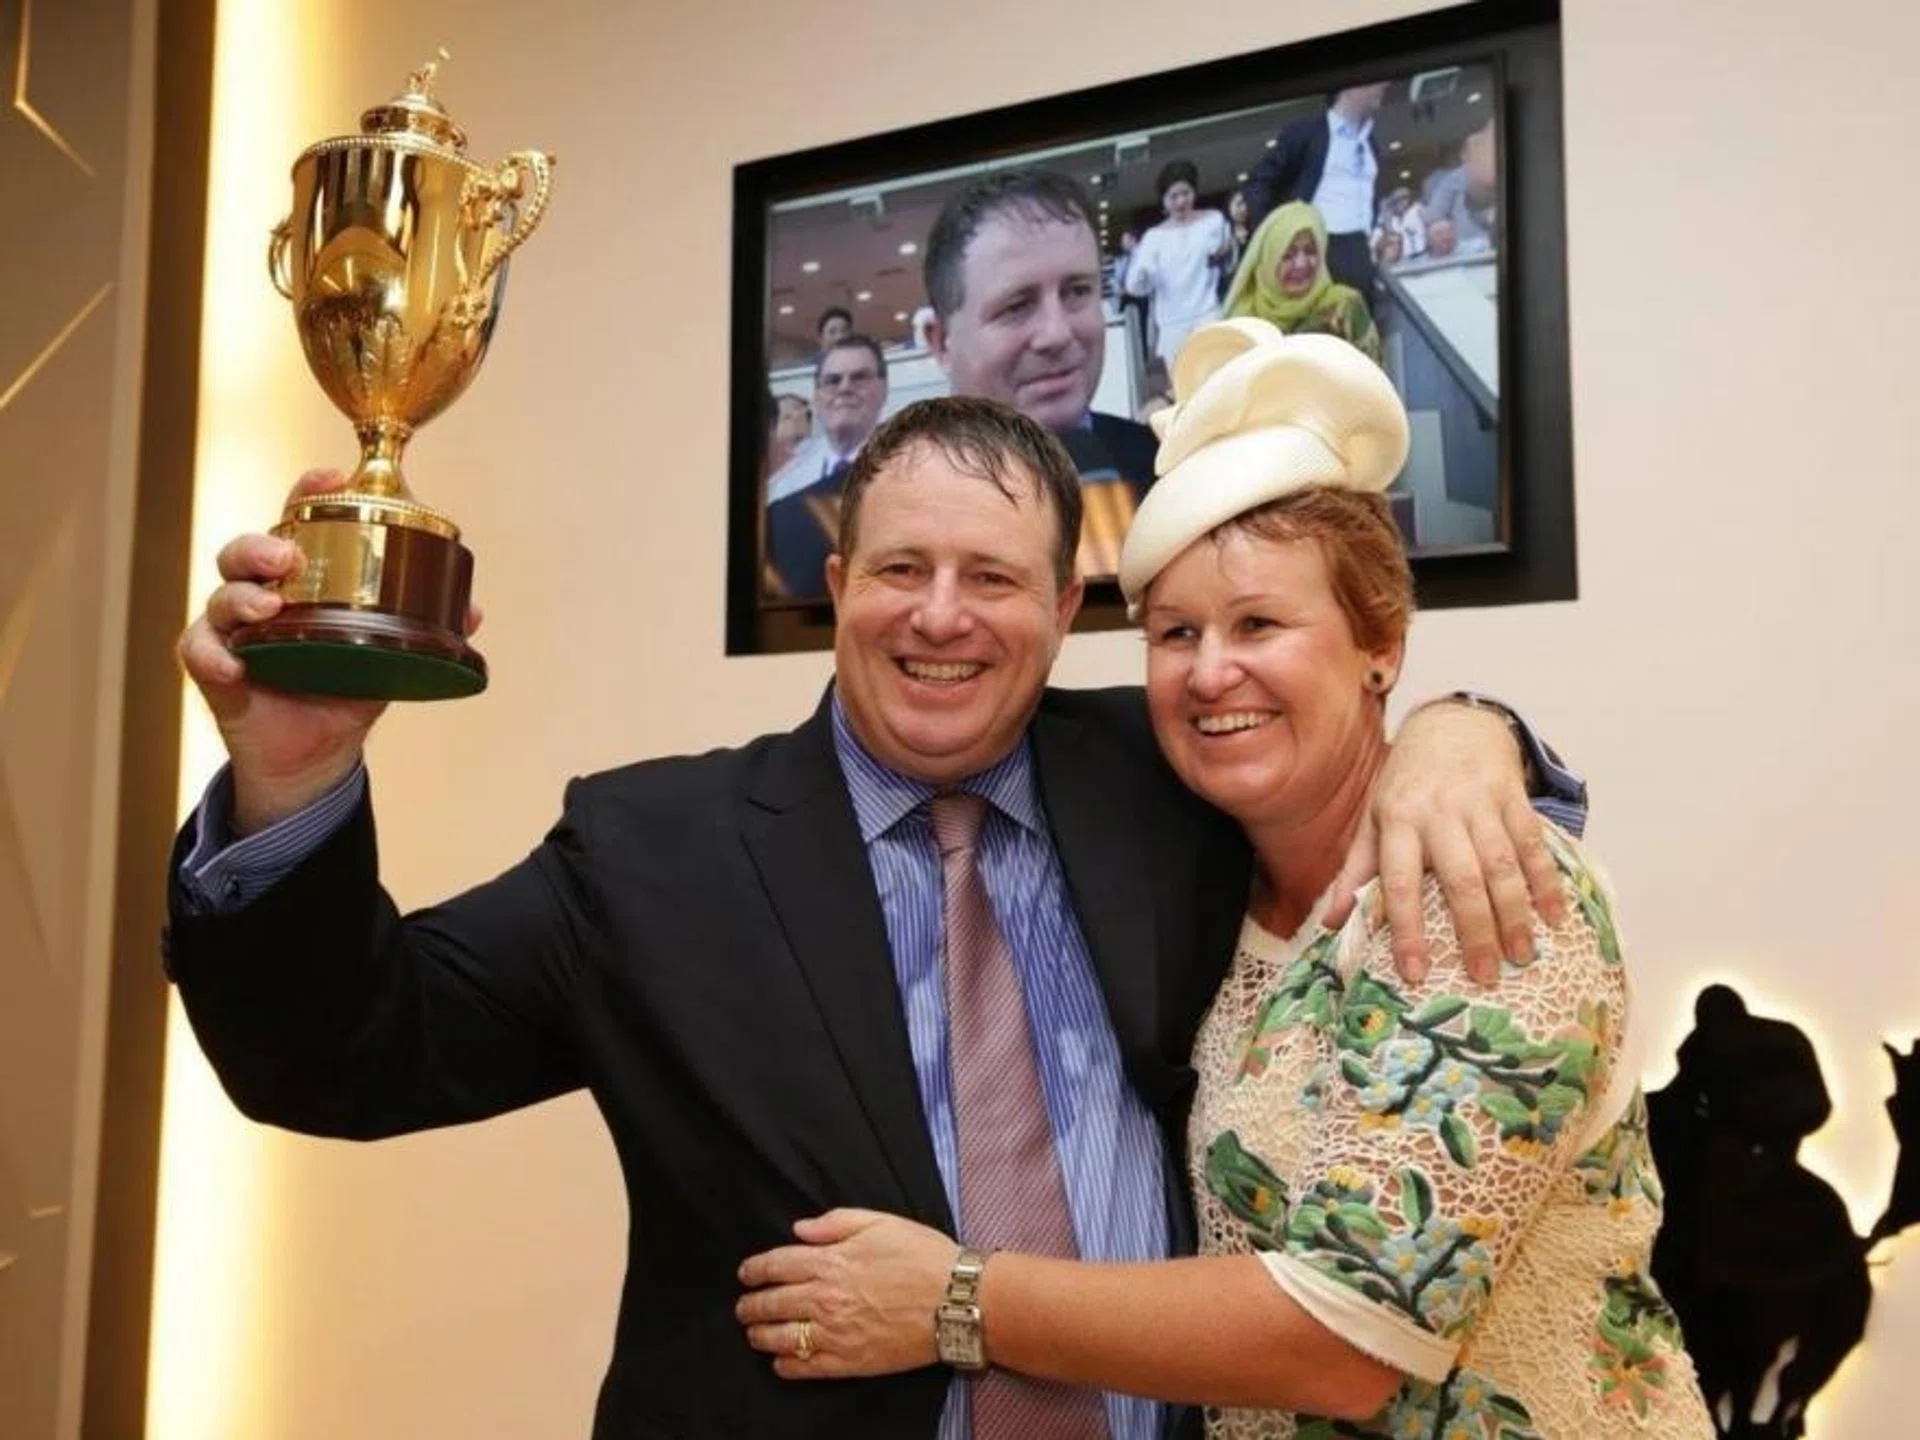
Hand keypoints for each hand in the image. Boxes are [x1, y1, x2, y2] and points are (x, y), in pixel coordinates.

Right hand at [175, 468, 481, 834]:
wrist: (316, 753)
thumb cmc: (345, 688)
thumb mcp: (390, 656)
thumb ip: (426, 632)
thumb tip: (473, 612)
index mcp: (305, 579)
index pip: (299, 523)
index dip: (308, 493)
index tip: (328, 477)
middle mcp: (264, 593)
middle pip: (247, 551)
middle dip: (262, 548)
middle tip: (287, 560)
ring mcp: (235, 628)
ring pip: (223, 594)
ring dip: (241, 597)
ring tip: (266, 609)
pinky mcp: (215, 666)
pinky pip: (201, 650)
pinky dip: (214, 654)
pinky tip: (234, 663)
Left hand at [736, 1209, 957, 1379]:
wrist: (955, 1300)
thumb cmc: (922, 1256)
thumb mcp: (880, 1222)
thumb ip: (834, 1223)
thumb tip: (799, 1229)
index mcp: (829, 1262)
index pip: (775, 1266)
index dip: (754, 1270)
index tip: (745, 1274)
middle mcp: (823, 1299)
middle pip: (771, 1303)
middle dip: (750, 1305)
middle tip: (743, 1307)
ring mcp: (834, 1333)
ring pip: (780, 1338)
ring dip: (760, 1335)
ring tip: (753, 1333)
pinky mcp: (848, 1362)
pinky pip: (805, 1368)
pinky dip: (786, 1365)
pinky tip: (780, 1362)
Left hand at [1323, 701, 1565, 983]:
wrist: (1450, 724)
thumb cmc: (1406, 784)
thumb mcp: (1373, 819)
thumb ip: (1356, 870)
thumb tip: (1331, 922)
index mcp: (1397, 820)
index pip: (1400, 882)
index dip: (1405, 930)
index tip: (1415, 973)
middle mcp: (1438, 811)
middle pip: (1461, 879)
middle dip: (1474, 931)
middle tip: (1485, 976)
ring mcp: (1479, 802)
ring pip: (1502, 864)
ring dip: (1515, 913)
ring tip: (1523, 955)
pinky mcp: (1512, 795)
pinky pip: (1532, 843)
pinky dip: (1546, 881)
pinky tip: (1555, 916)